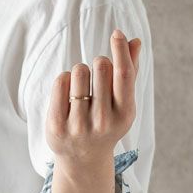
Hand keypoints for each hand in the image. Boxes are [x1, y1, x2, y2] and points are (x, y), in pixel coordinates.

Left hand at [45, 28, 140, 171]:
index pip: (123, 75)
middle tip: (96, 75)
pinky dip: (64, 78)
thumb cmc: (106, 123)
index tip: (116, 33)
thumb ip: (130, 73)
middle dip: (98, 62)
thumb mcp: (122, 104)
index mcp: (124, 115)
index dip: (120, 50)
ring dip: (80, 71)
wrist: (82, 159)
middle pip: (101, 67)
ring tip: (81, 87)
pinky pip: (60, 81)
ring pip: (79, 71)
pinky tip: (67, 91)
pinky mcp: (57, 125)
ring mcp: (78, 126)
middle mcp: (102, 122)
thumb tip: (135, 41)